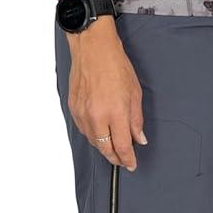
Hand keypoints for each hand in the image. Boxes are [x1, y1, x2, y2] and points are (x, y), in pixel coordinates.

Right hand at [67, 23, 146, 168]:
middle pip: (105, 149)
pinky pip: (84, 130)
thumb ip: (136, 120)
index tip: (132, 164)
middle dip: (115, 158)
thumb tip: (139, 138)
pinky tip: (100, 133)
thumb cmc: (115, 65)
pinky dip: (93, 135)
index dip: (128, 159)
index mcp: (115, 112)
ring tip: (113, 147)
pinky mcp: (73, 108)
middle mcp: (97, 116)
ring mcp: (83, 113)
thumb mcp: (134, 93)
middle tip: (123, 160)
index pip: (122, 146)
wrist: (93, 49)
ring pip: (93, 141)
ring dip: (104, 147)